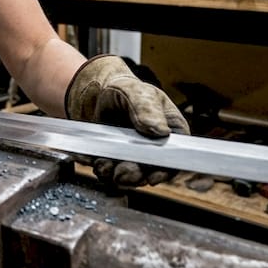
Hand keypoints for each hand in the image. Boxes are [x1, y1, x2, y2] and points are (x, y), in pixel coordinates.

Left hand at [65, 54, 189, 187]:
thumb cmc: (125, 90)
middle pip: (150, 173)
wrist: (99, 93)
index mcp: (170, 132)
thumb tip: (162, 131)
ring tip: (103, 164)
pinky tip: (93, 160)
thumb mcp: (138, 93)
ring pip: (128, 177)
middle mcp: (154, 149)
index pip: (175, 158)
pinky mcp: (115, 161)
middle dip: (134, 176)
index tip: (152, 177)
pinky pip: (109, 173)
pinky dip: (101, 169)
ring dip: (115, 175)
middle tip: (121, 172)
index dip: (165, 172)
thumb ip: (148, 110)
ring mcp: (134, 157)